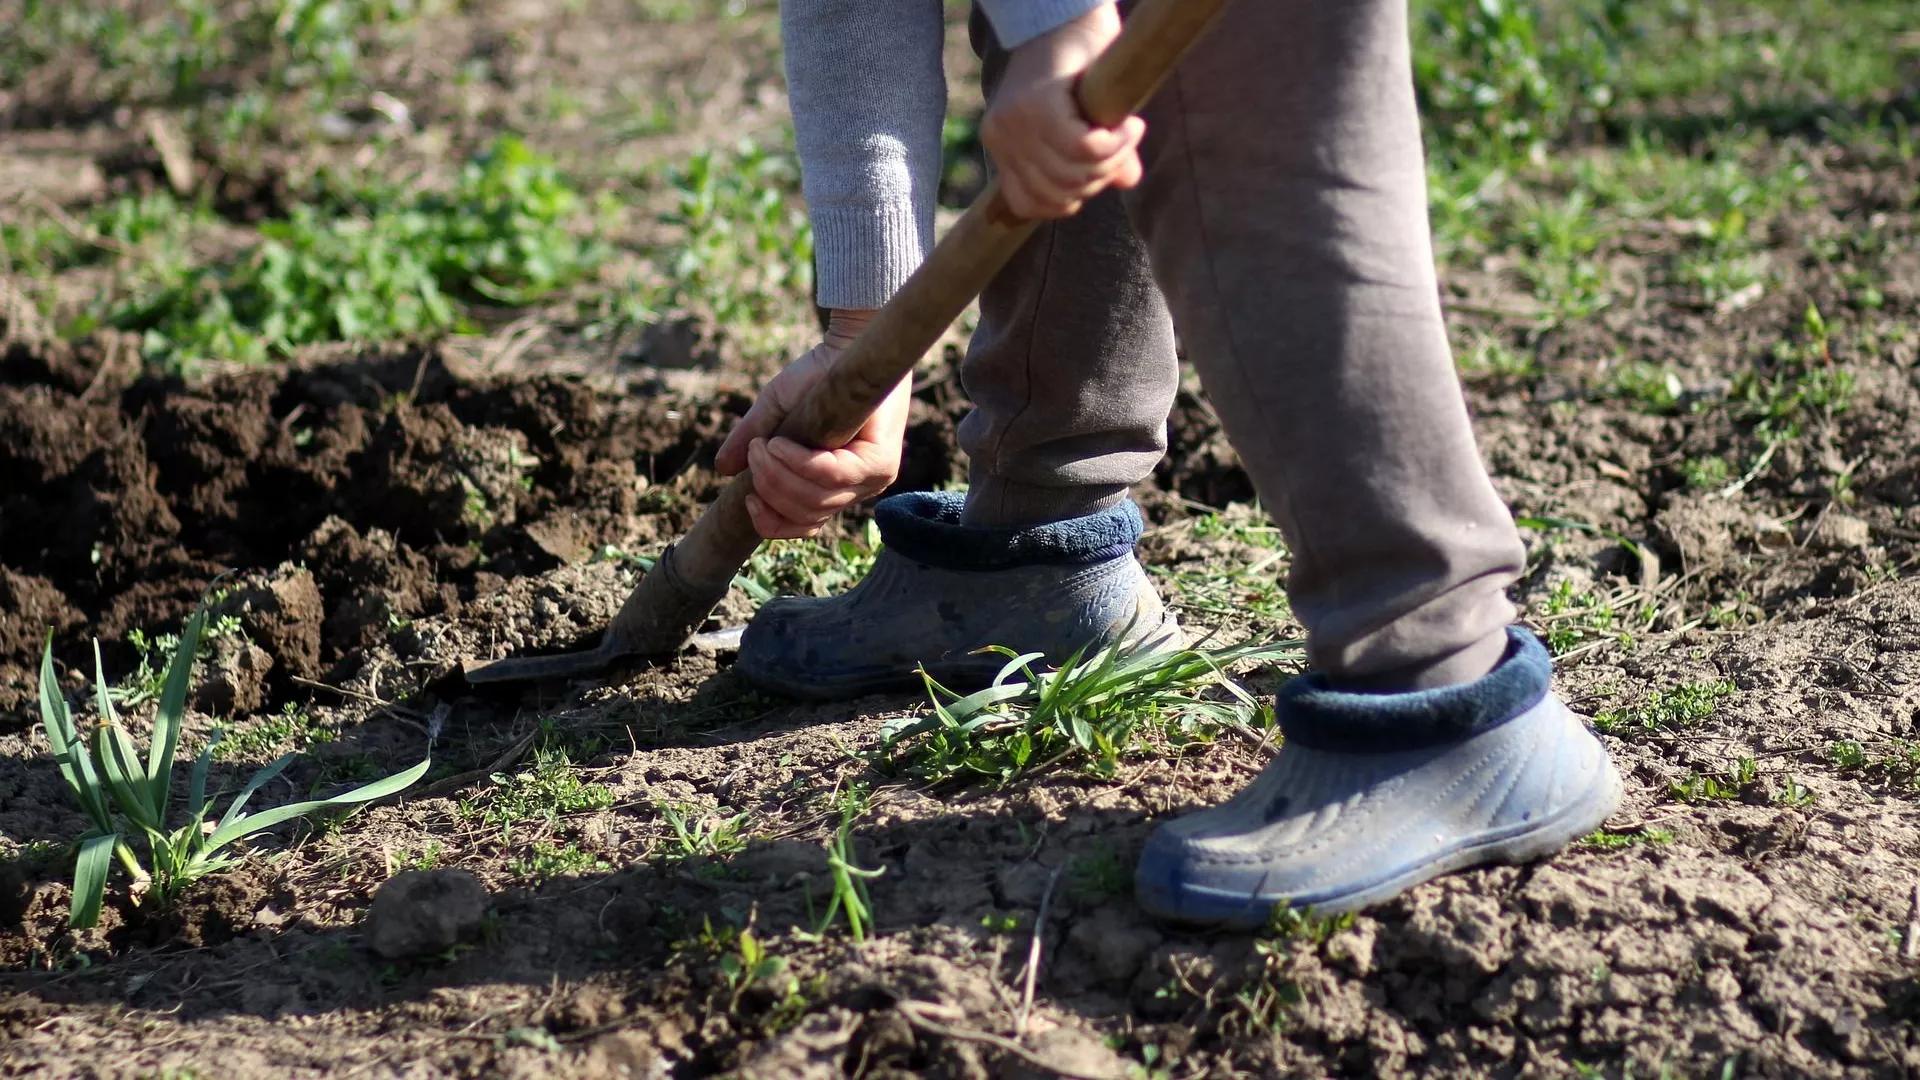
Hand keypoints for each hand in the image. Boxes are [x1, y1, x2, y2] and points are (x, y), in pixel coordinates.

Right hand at [715, 309, 911, 538]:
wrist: (846, 344)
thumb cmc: (815, 376)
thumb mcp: (774, 412)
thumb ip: (751, 440)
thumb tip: (722, 469)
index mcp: (834, 487)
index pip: (804, 526)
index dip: (771, 523)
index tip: (748, 499)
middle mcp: (857, 490)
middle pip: (805, 515)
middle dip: (768, 487)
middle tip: (754, 453)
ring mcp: (872, 480)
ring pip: (816, 500)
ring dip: (777, 475)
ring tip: (763, 446)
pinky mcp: (880, 463)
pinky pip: (831, 477)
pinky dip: (798, 462)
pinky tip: (779, 444)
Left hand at [980, 4, 1144, 219]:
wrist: (1068, 12)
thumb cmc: (1079, 64)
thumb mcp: (1084, 118)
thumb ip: (1099, 157)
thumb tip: (1127, 182)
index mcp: (1002, 146)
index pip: (1029, 204)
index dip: (1070, 200)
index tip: (1097, 172)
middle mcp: (1001, 138)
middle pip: (1056, 193)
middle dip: (1098, 180)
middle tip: (1122, 150)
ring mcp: (1016, 122)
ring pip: (1071, 174)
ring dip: (1111, 161)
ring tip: (1127, 135)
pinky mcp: (1040, 106)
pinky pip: (1083, 149)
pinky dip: (1114, 145)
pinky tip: (1129, 127)